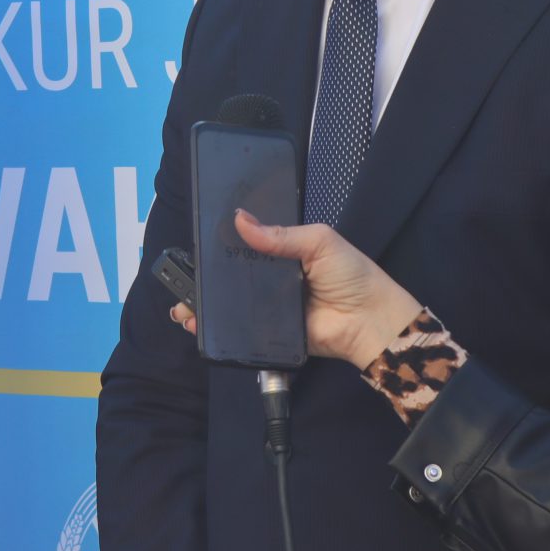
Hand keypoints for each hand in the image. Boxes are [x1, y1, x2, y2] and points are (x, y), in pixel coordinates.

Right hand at [169, 210, 424, 367]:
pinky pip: (243, 327)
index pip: (249, 244)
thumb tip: (239, 219)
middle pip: (234, 275)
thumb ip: (279, 234)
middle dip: (207, 277)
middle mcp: (273, 278)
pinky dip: (221, 326)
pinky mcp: (270, 331)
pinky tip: (197, 325)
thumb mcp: (319, 241)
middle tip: (179, 277)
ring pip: (233, 302)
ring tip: (182, 306)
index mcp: (285, 251)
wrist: (370, 321)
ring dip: (207, 303)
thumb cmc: (351, 275)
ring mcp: (269, 306)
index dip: (224, 243)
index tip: (196, 242)